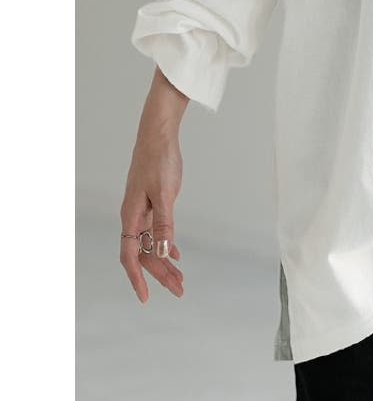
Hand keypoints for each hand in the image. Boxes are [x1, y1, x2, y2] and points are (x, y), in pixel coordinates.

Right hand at [119, 69, 187, 302]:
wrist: (158, 135)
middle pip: (144, 254)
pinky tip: (176, 254)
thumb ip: (165, 224)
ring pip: (151, 243)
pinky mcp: (152, 202)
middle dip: (159, 274)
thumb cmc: (159, 160)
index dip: (137, 278)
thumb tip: (164, 253)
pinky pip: (156, 230)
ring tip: (180, 279)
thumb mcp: (165, 193)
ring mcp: (142, 209)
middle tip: (178, 290)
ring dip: (165, 261)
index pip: (131, 256)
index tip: (145, 297)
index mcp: (131, 216)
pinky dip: (166, 243)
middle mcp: (134, 216)